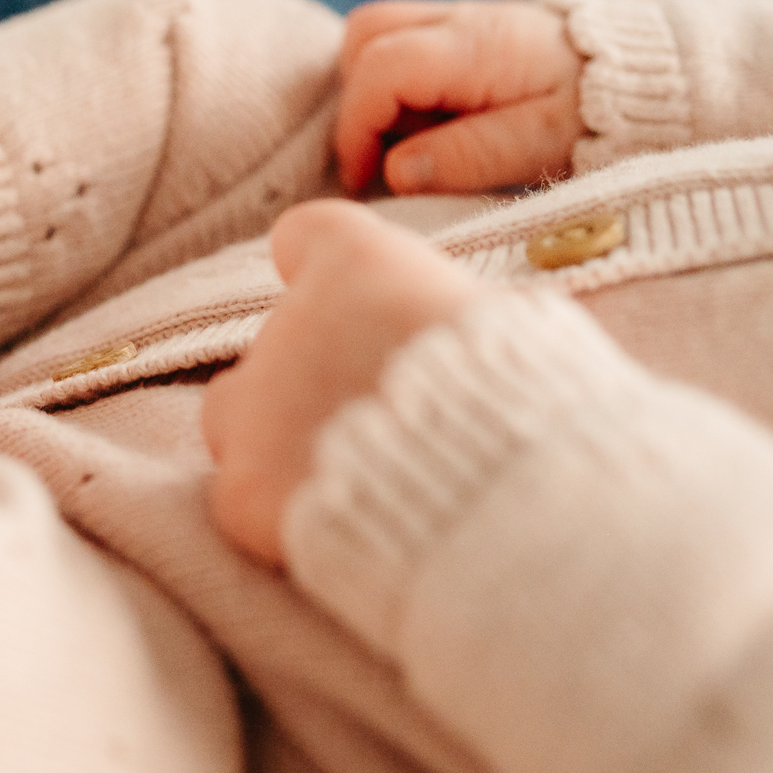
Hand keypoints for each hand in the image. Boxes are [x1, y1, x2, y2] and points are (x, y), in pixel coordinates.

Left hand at [202, 202, 492, 564]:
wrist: (508, 508)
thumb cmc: (537, 410)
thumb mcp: (520, 333)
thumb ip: (463, 321)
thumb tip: (475, 329)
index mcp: (358, 266)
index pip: (306, 237)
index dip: (321, 269)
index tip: (340, 298)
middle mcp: (289, 324)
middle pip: (277, 344)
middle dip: (313, 382)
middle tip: (377, 430)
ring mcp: (256, 408)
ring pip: (235, 417)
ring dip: (278, 442)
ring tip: (353, 485)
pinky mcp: (244, 489)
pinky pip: (242, 496)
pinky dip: (277, 517)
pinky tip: (340, 535)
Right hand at [335, 0, 582, 194]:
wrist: (646, 78)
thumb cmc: (595, 116)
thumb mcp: (539, 146)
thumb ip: (467, 157)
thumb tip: (394, 172)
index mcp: (474, 46)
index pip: (381, 69)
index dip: (357, 126)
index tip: (365, 177)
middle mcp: (458, 20)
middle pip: (366, 35)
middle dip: (357, 99)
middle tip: (380, 154)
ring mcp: (460, 19)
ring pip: (377, 35)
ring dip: (373, 89)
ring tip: (408, 141)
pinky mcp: (465, 32)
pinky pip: (403, 44)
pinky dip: (396, 84)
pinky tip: (429, 124)